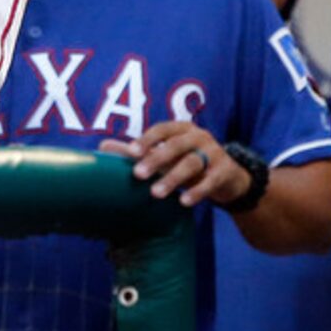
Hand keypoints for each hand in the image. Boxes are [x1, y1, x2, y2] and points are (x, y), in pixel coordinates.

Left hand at [102, 118, 249, 205]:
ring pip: (192, 163)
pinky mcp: (225, 171)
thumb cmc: (188, 161)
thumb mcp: (165, 155)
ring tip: (155, 193)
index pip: (163, 129)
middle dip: (156, 158)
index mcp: (182, 128)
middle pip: (176, 145)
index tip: (130, 152)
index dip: (147, 139)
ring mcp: (214, 153)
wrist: (228, 176)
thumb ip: (138, 152)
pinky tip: (183, 202)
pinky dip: (197, 191)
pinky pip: (210, 181)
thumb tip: (101, 147)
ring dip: (173, 178)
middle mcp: (199, 136)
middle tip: (138, 174)